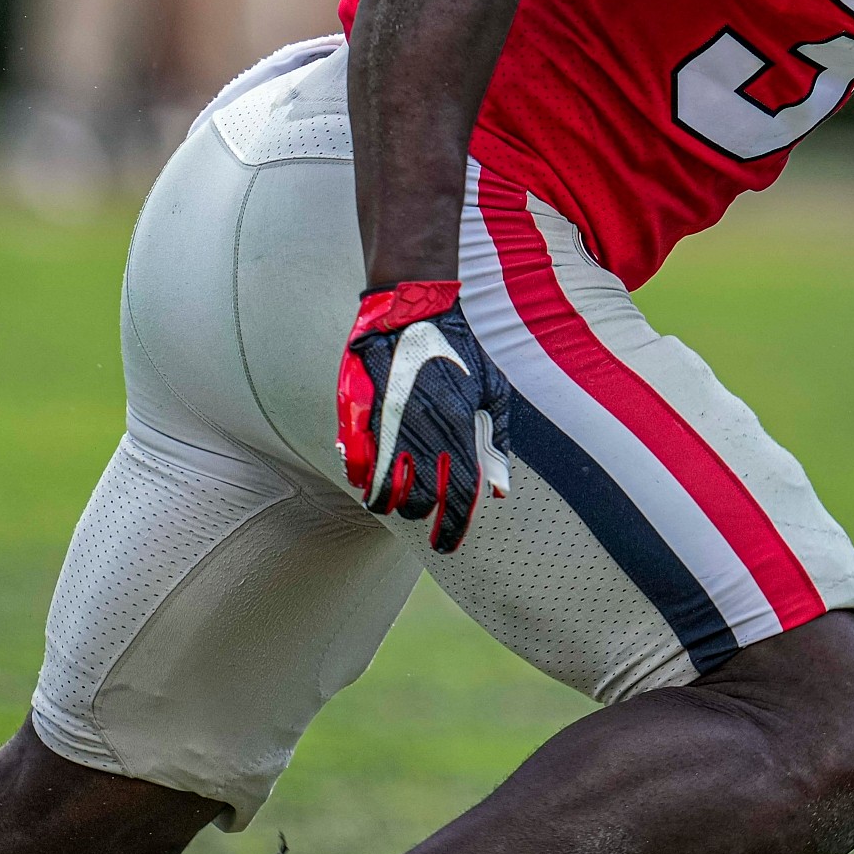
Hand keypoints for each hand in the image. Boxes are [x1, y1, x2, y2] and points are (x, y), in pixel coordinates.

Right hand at [336, 280, 513, 552]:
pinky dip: (359, 478)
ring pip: (384, 489)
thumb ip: (497, 441)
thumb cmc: (461, 351)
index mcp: (461, 427)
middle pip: (420, 499)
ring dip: (390, 503)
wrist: (415, 308)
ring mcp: (388, 423)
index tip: (449, 545)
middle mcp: (424, 431)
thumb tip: (500, 491)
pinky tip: (366, 481)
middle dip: (423, 515)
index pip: (461, 493)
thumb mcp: (494, 391)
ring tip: (394, 503)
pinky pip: (353, 461)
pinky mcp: (359, 412)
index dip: (455, 525)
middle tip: (423, 516)